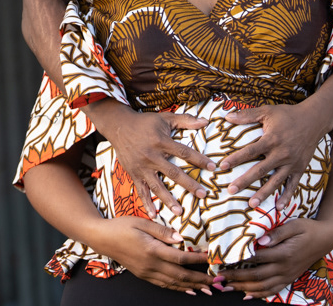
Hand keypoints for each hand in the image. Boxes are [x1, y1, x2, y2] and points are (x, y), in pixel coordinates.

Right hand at [84, 101, 212, 217]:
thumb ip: (185, 120)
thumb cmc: (145, 122)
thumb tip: (205, 121)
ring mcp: (142, 166)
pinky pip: (141, 190)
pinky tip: (154, 215)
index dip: (199, 160)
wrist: (119, 126)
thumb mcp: (165, 118)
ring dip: (168, 199)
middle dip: (189, 184)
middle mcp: (152, 156)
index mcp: (161, 141)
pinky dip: (146, 203)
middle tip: (203, 195)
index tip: (213, 168)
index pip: (184, 152)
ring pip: (157, 186)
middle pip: (173, 173)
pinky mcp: (134, 173)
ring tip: (179, 212)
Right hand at [90, 217, 218, 293]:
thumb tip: (180, 238)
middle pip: (180, 276)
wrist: (102, 238)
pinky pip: (164, 285)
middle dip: (200, 279)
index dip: (197, 260)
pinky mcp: (143, 275)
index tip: (211, 258)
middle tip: (216, 281)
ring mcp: (147, 272)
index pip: (180, 258)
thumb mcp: (141, 222)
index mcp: (152, 250)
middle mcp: (151, 265)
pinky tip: (188, 290)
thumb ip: (162, 231)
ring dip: (192, 287)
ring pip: (173, 283)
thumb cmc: (121, 226)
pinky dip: (178, 289)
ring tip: (208, 290)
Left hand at [219, 102, 327, 208]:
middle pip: (260, 170)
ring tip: (251, 204)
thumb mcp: (267, 111)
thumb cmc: (288, 115)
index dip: (235, 159)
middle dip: (245, 181)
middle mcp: (281, 154)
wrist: (314, 120)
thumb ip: (247, 115)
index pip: (250, 151)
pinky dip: (287, 197)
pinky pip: (293, 185)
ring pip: (275, 181)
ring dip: (263, 194)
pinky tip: (278, 208)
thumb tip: (227, 117)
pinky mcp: (300, 169)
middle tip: (231, 191)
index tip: (222, 166)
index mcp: (271, 139)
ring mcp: (292, 163)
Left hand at [222, 218, 332, 298]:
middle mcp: (284, 267)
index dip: (239, 260)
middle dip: (236, 278)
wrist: (325, 239)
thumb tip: (261, 239)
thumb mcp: (295, 225)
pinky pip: (273, 290)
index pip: (256, 258)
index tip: (223, 260)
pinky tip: (247, 295)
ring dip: (243, 288)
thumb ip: (278, 233)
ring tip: (227, 287)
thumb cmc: (308, 229)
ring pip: (263, 286)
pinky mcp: (289, 278)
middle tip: (218, 278)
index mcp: (284, 253)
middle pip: (256, 275)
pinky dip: (259, 294)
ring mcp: (287, 275)